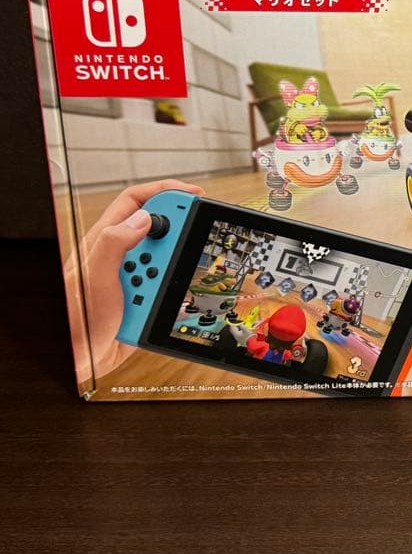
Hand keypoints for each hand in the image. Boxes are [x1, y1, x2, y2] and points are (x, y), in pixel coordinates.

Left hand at [66, 179, 204, 381]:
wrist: (78, 360)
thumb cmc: (75, 321)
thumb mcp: (92, 278)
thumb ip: (114, 243)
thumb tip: (145, 218)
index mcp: (104, 241)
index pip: (137, 203)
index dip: (166, 193)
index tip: (194, 195)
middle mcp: (120, 256)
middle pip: (160, 231)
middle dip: (176, 242)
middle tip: (185, 251)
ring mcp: (133, 277)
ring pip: (168, 263)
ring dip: (170, 278)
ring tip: (154, 294)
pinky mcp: (144, 298)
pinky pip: (168, 289)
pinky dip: (171, 296)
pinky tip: (160, 308)